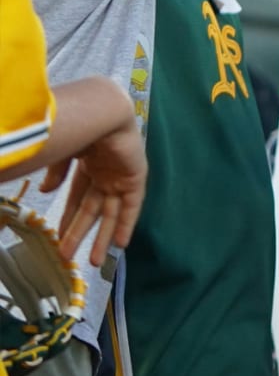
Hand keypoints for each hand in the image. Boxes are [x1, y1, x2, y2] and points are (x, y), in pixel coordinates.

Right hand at [41, 122, 144, 258]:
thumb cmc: (79, 129)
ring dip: (102, 236)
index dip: (69, 218)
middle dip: (80, 233)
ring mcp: (120, 176)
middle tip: (68, 255)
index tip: (58, 237)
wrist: (103, 115)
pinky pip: (131, 206)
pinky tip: (120, 243)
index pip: (77, 198)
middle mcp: (105, 173)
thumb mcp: (62, 154)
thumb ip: (56, 172)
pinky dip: (126, 224)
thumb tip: (46, 189)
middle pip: (92, 210)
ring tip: (94, 260)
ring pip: (110, 213)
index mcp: (87, 165)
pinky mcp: (135, 178)